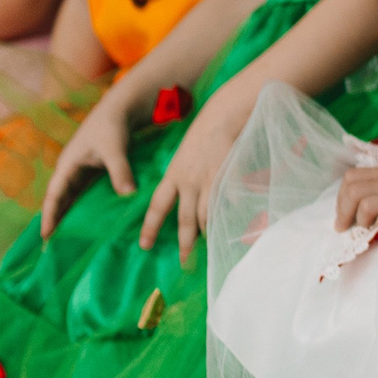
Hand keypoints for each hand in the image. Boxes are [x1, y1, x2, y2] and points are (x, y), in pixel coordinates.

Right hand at [42, 95, 134, 228]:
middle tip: (52, 246)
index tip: (46, 235)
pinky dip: (86, 208)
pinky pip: (87, 194)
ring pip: (73, 199)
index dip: (50, 215)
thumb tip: (128, 195)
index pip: (55, 195)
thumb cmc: (112, 127)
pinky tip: (90, 223)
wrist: (120, 110)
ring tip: (67, 240)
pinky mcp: (95, 172)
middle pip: (61, 200)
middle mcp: (71, 171)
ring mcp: (82, 172)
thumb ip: (120, 171)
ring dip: (70, 216)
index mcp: (68, 165)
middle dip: (56, 221)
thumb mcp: (114, 149)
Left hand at [138, 106, 238, 266]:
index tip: (143, 246)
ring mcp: (208, 181)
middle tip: (185, 262)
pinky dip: (230, 216)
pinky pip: (227, 204)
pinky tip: (234, 226)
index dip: (150, 227)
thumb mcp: (188, 155)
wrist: (222, 115)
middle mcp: (187, 182)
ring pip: (206, 215)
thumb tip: (192, 197)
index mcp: (173, 175)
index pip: (157, 207)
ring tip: (212, 248)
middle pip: (184, 219)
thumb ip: (188, 176)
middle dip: (184, 243)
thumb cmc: (207, 133)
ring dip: (209, 233)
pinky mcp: (228, 179)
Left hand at [334, 159, 377, 231]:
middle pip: (353, 192)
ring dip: (361, 221)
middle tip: (342, 227)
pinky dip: (377, 226)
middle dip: (343, 212)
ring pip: (365, 206)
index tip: (342, 212)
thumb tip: (367, 173)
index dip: (340, 196)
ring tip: (365, 229)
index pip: (351, 177)